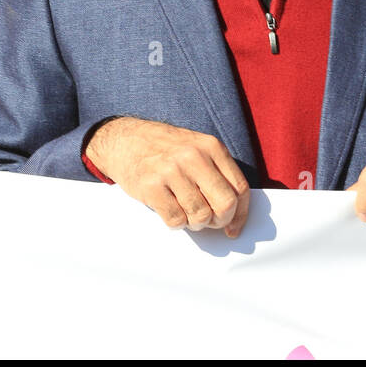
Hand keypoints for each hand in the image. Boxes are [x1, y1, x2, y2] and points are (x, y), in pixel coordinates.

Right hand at [87, 117, 250, 236]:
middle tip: (210, 222)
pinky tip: (170, 209)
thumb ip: (217, 173)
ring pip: (201, 216)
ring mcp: (171, 170)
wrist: (124, 140)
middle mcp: (194, 156)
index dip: (240, 214)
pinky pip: (176, 220)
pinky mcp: (151, 186)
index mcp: (211, 146)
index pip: (240, 188)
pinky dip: (177, 223)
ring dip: (196, 223)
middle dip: (220, 221)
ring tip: (187, 213)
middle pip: (225, 204)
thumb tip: (235, 213)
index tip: (233, 227)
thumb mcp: (197, 148)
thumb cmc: (165, 150)